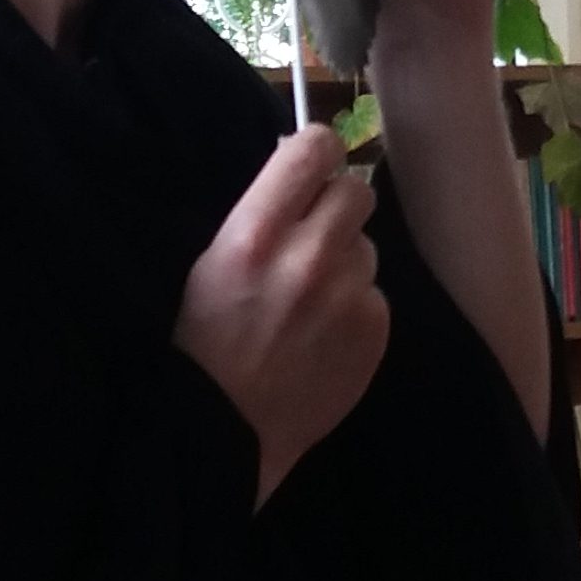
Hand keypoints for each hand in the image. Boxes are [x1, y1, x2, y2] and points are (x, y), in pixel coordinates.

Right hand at [174, 127, 391, 502]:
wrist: (226, 431)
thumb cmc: (205, 344)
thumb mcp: (211, 262)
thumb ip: (262, 213)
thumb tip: (302, 164)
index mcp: (254, 234)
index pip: (313, 149)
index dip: (318, 150)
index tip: (313, 164)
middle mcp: (308, 257)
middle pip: (356, 191)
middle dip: (336, 207)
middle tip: (313, 236)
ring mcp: (349, 296)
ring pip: (367, 246)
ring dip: (345, 262)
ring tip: (309, 301)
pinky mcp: (375, 330)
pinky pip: (375, 294)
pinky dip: (356, 308)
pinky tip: (323, 335)